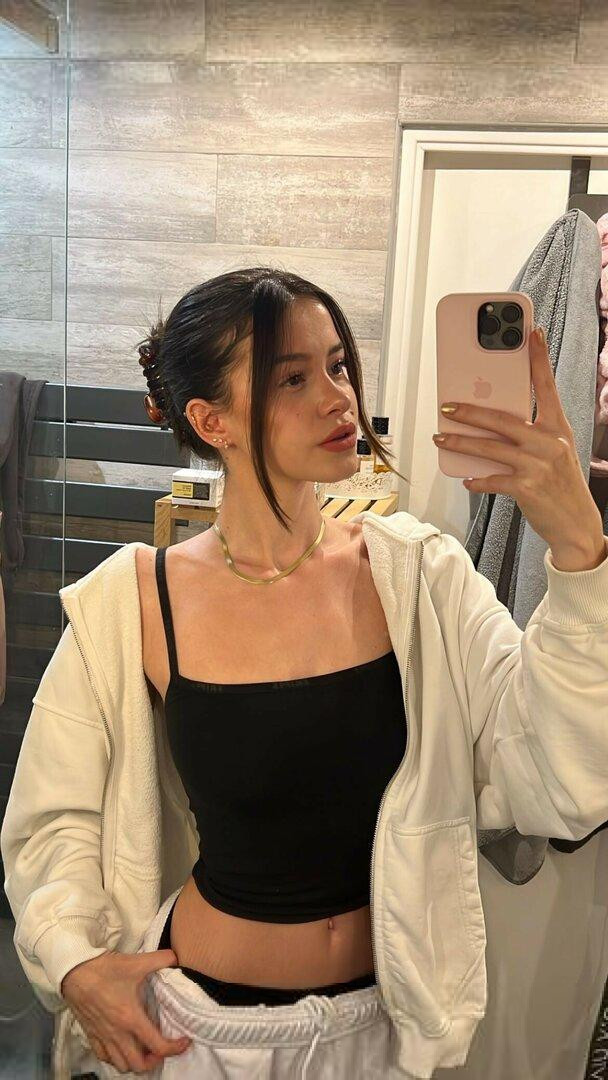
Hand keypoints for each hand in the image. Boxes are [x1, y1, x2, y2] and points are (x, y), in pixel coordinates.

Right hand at [61, 947, 191, 1073]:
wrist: (73, 972)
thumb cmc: (104, 970)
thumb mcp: (136, 962)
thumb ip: (161, 959)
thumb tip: (177, 957)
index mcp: (131, 1018)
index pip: (158, 1045)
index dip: (175, 1048)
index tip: (184, 1041)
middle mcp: (117, 1034)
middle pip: (139, 1065)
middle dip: (155, 1061)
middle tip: (162, 1047)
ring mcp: (103, 1037)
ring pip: (121, 1065)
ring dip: (135, 1063)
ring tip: (144, 1049)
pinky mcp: (91, 1035)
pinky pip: (105, 1058)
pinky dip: (116, 1058)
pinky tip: (123, 1047)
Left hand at [432, 325, 604, 557]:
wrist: (576, 523)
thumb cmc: (560, 484)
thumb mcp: (554, 452)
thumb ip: (531, 435)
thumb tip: (493, 426)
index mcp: (558, 428)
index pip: (547, 387)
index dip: (539, 359)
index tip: (531, 334)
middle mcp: (549, 442)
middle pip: (501, 418)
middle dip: (469, 411)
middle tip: (447, 406)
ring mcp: (537, 465)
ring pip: (489, 448)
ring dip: (460, 442)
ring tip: (440, 437)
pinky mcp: (526, 487)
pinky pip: (492, 479)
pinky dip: (476, 479)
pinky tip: (466, 478)